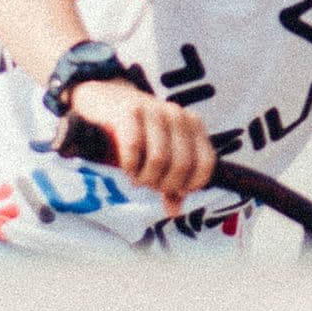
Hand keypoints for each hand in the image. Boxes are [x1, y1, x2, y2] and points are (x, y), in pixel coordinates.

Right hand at [68, 79, 212, 211]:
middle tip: (150, 184)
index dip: (191, 184)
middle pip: (181, 165)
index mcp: (192, 124)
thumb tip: (175, 210)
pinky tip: (127, 167)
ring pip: (159, 160)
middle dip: (164, 184)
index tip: (175, 190)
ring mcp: (154, 111)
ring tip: (137, 177)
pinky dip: (130, 166)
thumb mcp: (159, 154)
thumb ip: (171, 182)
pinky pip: (134, 149)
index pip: (205, 163)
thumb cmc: (138, 132)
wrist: (106, 100)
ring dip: (145, 178)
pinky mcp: (129, 113)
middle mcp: (177, 115)